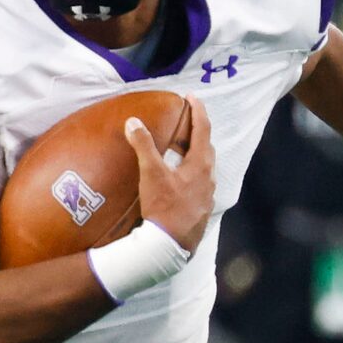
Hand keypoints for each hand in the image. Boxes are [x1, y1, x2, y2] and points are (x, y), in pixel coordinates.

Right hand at [128, 99, 215, 252]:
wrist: (170, 245)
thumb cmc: (163, 207)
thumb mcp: (151, 173)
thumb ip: (143, 146)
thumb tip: (133, 121)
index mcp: (200, 164)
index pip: (202, 129)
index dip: (198, 110)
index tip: (191, 97)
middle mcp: (209, 177)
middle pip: (206, 147)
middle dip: (197, 132)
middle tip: (186, 122)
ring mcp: (208, 194)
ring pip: (205, 167)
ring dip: (195, 155)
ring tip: (182, 151)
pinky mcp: (202, 209)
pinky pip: (201, 184)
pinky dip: (192, 175)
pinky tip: (180, 182)